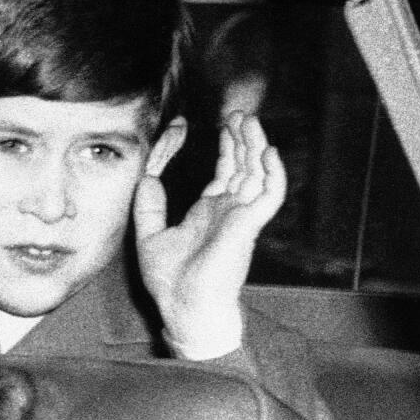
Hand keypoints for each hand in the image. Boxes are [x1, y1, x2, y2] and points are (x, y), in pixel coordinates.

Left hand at [133, 111, 285, 359]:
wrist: (183, 306)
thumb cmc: (171, 280)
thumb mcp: (150, 234)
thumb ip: (150, 205)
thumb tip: (147, 177)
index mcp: (210, 211)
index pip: (225, 171)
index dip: (224, 147)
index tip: (218, 126)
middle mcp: (230, 211)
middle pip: (243, 166)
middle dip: (243, 139)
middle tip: (239, 113)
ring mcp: (241, 217)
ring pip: (257, 173)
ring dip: (255, 146)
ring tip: (249, 120)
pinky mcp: (248, 226)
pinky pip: (268, 195)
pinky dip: (272, 173)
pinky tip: (268, 152)